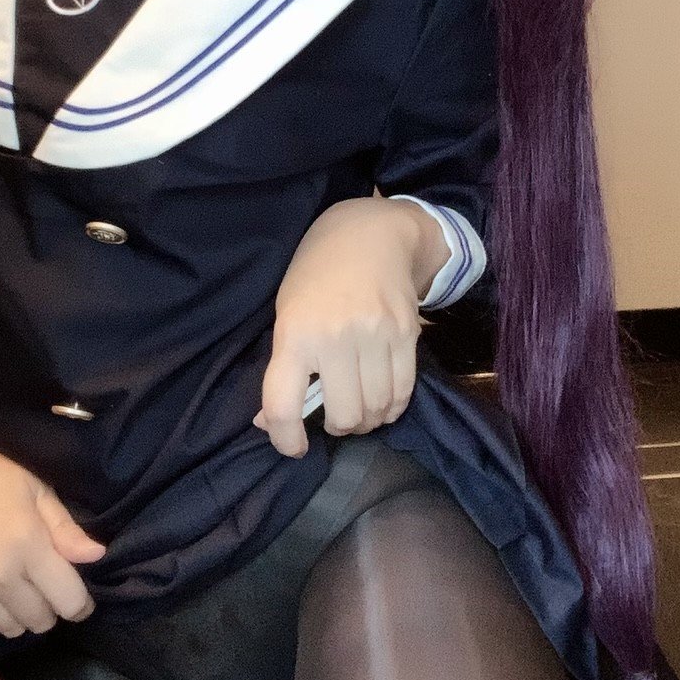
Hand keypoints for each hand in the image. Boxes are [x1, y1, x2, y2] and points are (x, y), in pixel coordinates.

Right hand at [0, 428, 105, 679]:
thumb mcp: (34, 489)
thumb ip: (65, 528)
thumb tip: (97, 557)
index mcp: (29, 545)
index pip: (69, 598)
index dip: (79, 601)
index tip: (76, 595)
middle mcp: (0, 576)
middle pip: (42, 619)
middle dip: (49, 605)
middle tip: (41, 583)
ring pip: (12, 631)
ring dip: (20, 617)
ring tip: (13, 591)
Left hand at [252, 198, 427, 457]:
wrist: (369, 233)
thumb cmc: (316, 274)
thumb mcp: (286, 313)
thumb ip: (282, 368)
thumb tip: (271, 423)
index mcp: (295, 333)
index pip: (284, 404)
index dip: (285, 439)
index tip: (292, 446)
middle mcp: (336, 337)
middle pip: (343, 415)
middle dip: (338, 428)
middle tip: (334, 418)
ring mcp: (376, 335)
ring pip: (376, 410)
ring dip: (367, 421)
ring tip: (359, 411)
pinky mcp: (408, 334)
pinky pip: (403, 392)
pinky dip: (392, 408)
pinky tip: (382, 403)